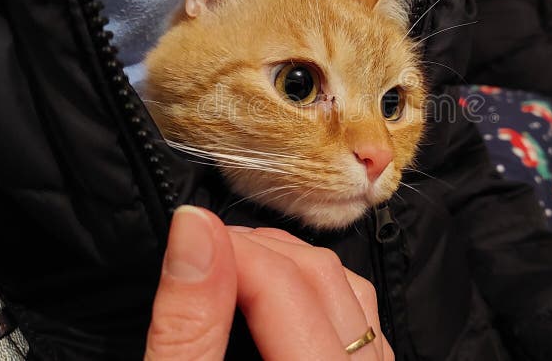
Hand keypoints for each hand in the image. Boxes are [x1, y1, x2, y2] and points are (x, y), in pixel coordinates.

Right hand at [145, 206, 392, 359]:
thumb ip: (188, 325)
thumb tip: (194, 226)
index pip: (288, 288)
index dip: (233, 249)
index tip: (189, 231)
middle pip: (325, 280)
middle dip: (259, 253)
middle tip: (205, 250)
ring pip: (352, 292)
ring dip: (292, 267)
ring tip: (235, 270)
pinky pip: (363, 318)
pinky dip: (319, 293)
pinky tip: (277, 300)